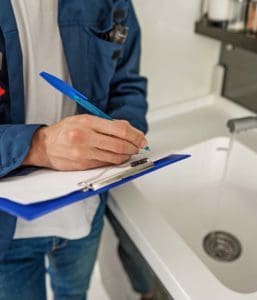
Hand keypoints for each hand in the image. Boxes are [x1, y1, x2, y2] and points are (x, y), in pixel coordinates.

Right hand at [23, 114, 147, 170]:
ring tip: (129, 152)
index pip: (120, 129)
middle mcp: (85, 137)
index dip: (135, 135)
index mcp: (88, 122)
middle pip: (120, 145)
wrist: (45, 145)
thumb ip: (107, 124)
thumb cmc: (66, 131)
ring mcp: (83, 153)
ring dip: (127, 156)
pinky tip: (117, 158)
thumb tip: (129, 130)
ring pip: (115, 158)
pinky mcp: (82, 165)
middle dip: (134, 147)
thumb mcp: (85, 119)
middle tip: (138, 147)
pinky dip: (115, 162)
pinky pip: (106, 165)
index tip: (141, 139)